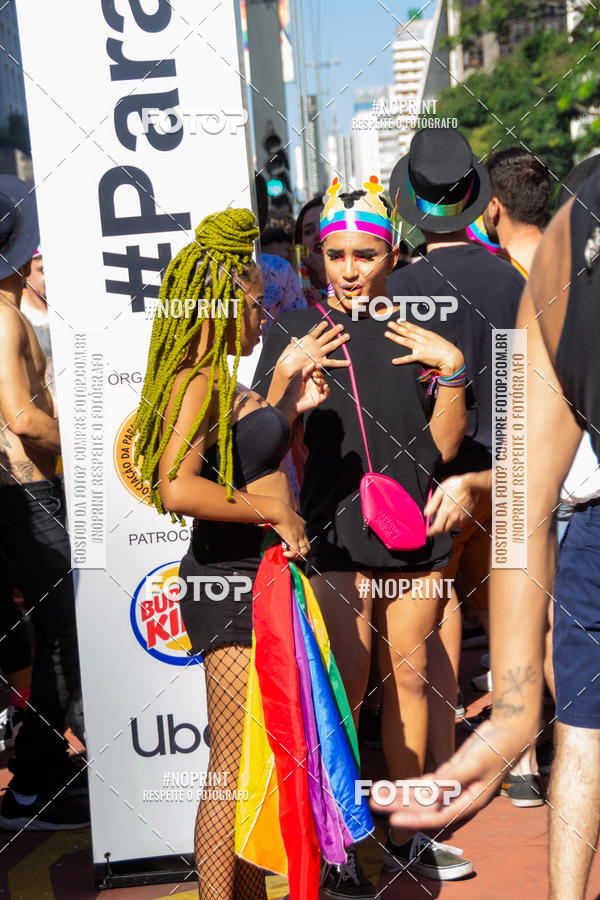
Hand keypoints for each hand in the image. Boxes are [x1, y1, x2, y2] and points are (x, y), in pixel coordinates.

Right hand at [270, 503, 310, 559]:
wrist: (279, 511)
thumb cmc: (279, 511)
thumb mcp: (285, 516)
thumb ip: (284, 521)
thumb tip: (277, 524)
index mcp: (302, 524)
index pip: (304, 537)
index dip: (299, 543)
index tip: (291, 545)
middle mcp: (303, 531)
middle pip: (307, 546)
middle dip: (301, 553)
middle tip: (293, 555)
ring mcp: (299, 536)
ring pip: (304, 551)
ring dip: (297, 556)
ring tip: (290, 557)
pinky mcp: (294, 540)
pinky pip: (296, 552)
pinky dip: (291, 555)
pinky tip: (285, 554)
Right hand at [275, 321, 349, 379]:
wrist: (289, 366)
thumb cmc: (288, 357)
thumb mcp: (290, 347)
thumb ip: (294, 343)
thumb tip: (294, 339)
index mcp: (307, 339)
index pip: (316, 331)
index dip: (321, 327)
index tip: (326, 322)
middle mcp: (315, 344)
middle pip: (327, 336)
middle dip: (335, 330)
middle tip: (341, 326)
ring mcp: (319, 353)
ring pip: (332, 345)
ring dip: (340, 340)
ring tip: (347, 336)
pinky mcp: (321, 362)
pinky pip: (332, 362)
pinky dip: (341, 363)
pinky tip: (348, 362)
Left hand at [279, 363, 329, 418]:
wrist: (290, 403)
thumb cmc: (291, 391)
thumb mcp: (298, 377)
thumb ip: (306, 370)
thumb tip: (314, 363)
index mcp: (307, 379)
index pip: (315, 372)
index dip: (317, 368)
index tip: (318, 365)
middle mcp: (312, 385)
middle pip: (321, 377)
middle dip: (320, 375)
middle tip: (315, 375)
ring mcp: (316, 392)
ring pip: (324, 384)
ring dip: (323, 381)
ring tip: (318, 381)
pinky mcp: (318, 399)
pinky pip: (326, 394)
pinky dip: (327, 389)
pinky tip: (325, 386)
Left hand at [370, 717, 528, 829]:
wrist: (509, 732)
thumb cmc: (495, 750)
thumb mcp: (472, 765)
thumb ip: (450, 781)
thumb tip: (429, 798)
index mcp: (469, 803)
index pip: (436, 816)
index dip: (414, 819)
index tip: (393, 819)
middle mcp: (459, 798)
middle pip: (425, 806)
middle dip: (399, 805)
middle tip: (374, 804)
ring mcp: (454, 785)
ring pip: (423, 794)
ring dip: (401, 794)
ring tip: (378, 794)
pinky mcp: (451, 772)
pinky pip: (428, 781)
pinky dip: (412, 783)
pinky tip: (396, 785)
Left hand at [385, 320, 462, 374]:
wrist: (452, 357)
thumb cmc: (446, 349)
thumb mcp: (437, 339)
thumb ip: (428, 337)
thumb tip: (422, 335)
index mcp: (427, 334)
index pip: (414, 327)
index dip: (405, 323)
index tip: (398, 320)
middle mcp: (422, 339)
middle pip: (407, 332)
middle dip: (397, 327)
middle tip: (389, 324)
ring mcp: (421, 347)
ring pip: (405, 341)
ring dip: (395, 337)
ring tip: (387, 334)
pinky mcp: (421, 356)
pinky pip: (409, 358)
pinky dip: (401, 360)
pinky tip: (394, 361)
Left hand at [425, 471, 490, 535]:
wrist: (471, 485)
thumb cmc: (456, 486)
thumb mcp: (440, 491)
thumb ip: (432, 504)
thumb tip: (426, 513)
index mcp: (446, 511)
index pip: (437, 528)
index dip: (431, 532)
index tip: (428, 532)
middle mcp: (454, 517)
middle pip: (444, 530)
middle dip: (437, 529)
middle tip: (434, 524)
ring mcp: (461, 518)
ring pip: (451, 528)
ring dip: (445, 526)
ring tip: (443, 517)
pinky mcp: (466, 517)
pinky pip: (458, 524)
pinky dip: (453, 523)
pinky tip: (452, 515)